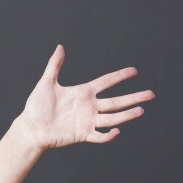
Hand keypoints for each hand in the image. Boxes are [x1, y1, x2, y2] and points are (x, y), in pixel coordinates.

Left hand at [16, 44, 154, 150]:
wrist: (31, 128)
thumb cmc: (36, 106)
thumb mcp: (46, 83)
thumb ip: (55, 65)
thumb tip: (60, 46)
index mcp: (83, 92)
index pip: (106, 82)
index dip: (120, 76)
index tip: (135, 70)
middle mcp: (89, 106)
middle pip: (116, 101)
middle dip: (134, 97)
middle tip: (151, 94)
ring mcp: (87, 121)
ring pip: (112, 117)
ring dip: (127, 115)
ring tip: (141, 110)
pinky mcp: (82, 134)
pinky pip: (99, 136)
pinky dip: (108, 135)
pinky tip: (116, 131)